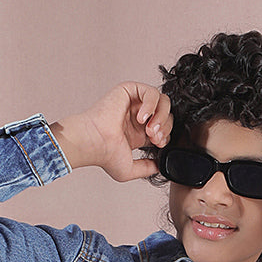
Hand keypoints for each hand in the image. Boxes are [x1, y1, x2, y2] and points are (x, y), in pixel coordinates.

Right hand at [50, 83, 171, 181]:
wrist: (95, 143)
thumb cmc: (104, 155)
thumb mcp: (129, 170)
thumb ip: (146, 168)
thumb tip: (159, 166)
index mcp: (138, 133)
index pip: (163, 128)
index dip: (165, 135)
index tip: (157, 144)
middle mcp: (137, 117)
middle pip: (166, 114)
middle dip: (165, 127)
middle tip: (154, 137)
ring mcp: (134, 103)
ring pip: (162, 101)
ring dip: (161, 116)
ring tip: (149, 129)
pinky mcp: (130, 91)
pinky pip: (151, 92)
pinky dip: (151, 105)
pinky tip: (141, 118)